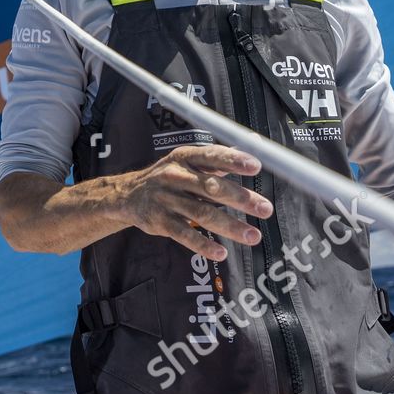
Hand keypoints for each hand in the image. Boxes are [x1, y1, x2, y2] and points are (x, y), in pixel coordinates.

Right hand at [119, 145, 272, 259]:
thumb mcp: (189, 161)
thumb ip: (221, 156)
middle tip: (265, 209)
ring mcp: (166, 199)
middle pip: (211, 187)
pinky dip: (203, 244)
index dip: (233, 160)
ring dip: (230, 226)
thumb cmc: (170, 176)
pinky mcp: (159, 221)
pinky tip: (221, 252)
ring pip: (201, 213)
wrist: (128, 195)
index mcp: (185, 157)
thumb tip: (255, 140)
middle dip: (240, 198)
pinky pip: (184, 234)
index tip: (256, 166)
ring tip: (253, 236)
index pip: (211, 156)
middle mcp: (174, 175)